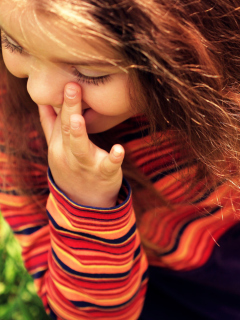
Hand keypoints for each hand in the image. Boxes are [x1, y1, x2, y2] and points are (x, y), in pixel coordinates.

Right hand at [38, 82, 124, 207]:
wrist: (83, 201)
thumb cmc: (71, 167)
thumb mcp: (57, 147)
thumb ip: (50, 124)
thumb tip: (42, 102)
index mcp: (59, 145)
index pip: (60, 120)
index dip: (63, 101)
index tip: (67, 80)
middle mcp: (69, 154)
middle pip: (67, 129)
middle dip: (69, 108)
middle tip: (72, 86)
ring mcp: (86, 165)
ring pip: (80, 148)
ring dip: (78, 133)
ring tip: (77, 118)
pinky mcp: (104, 174)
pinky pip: (108, 166)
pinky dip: (113, 158)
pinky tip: (119, 149)